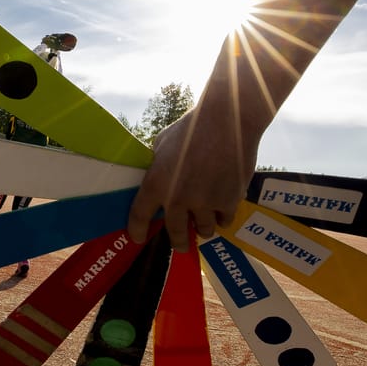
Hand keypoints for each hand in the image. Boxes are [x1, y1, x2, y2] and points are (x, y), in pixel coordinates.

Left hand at [127, 103, 258, 252]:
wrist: (227, 121)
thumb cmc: (191, 127)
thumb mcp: (162, 144)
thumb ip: (157, 164)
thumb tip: (156, 173)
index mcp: (156, 184)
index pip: (139, 217)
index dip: (138, 230)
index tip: (139, 237)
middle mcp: (178, 199)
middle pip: (175, 233)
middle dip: (178, 241)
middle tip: (180, 244)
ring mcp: (205, 203)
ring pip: (204, 229)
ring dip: (202, 228)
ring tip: (203, 225)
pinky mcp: (229, 202)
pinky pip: (225, 220)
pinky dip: (223, 217)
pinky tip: (222, 213)